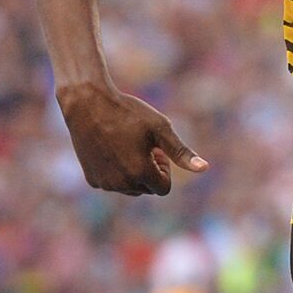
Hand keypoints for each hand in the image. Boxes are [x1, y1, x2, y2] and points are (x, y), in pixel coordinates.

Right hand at [56, 81, 208, 195]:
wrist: (88, 104)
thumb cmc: (128, 113)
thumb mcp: (160, 129)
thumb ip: (181, 152)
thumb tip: (204, 169)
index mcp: (140, 173)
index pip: (163, 188)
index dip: (164, 168)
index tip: (156, 150)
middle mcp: (121, 184)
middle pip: (147, 188)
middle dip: (150, 171)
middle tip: (142, 146)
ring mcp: (104, 183)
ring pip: (130, 188)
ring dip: (134, 173)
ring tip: (127, 146)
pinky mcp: (91, 179)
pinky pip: (112, 184)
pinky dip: (116, 172)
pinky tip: (111, 148)